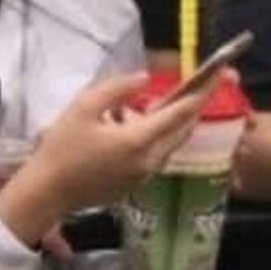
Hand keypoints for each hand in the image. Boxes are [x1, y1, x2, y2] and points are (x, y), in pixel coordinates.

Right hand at [0, 73, 209, 245]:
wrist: (45, 194)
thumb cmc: (60, 149)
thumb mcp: (82, 108)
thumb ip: (117, 89)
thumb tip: (145, 79)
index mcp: (139, 140)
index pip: (182, 112)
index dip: (205, 91)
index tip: (224, 75)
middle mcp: (151, 159)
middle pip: (185, 128)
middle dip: (199, 104)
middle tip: (211, 83)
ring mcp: (146, 175)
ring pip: (173, 142)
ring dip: (178, 121)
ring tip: (174, 100)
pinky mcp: (138, 184)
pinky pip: (159, 154)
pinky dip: (161, 137)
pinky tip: (143, 124)